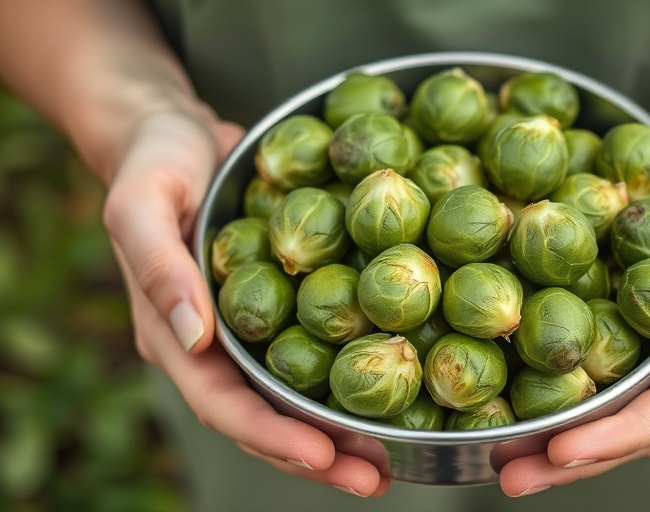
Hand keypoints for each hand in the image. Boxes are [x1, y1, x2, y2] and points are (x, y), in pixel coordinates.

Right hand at [102, 106, 388, 496]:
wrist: (173, 135)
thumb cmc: (152, 163)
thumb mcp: (142, 202)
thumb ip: (158, 265)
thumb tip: (192, 334)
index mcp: (174, 336)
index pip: (223, 405)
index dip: (271, 436)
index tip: (325, 455)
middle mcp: (211, 348)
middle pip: (263, 420)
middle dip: (316, 457)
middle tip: (374, 479)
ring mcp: (243, 335)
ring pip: (291, 401)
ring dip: (336, 437)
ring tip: (388, 462)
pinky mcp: (274, 310)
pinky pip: (310, 357)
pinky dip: (344, 383)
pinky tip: (387, 396)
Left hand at [498, 93, 649, 496]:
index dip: (620, 436)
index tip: (561, 452)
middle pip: (623, 420)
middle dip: (568, 456)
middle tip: (508, 475)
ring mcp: (639, 328)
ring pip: (591, 395)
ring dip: (543, 428)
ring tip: (491, 451)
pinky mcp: (607, 298)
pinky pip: (570, 340)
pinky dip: (534, 369)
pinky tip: (491, 376)